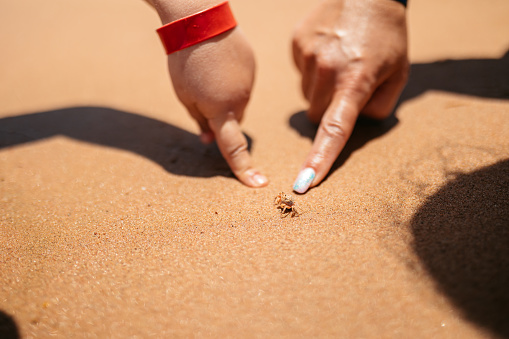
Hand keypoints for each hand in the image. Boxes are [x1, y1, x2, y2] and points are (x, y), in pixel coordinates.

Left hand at [166, 27, 267, 186]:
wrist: (198, 19)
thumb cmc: (183, 60)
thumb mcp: (184, 96)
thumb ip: (199, 121)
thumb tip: (208, 140)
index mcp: (220, 109)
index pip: (234, 147)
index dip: (244, 168)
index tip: (257, 184)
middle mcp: (241, 98)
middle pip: (234, 120)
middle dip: (221, 116)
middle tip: (202, 95)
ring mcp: (249, 81)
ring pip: (239, 101)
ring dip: (227, 96)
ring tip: (208, 72)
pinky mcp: (253, 66)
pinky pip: (244, 83)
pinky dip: (233, 80)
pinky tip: (218, 62)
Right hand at [291, 0, 408, 192]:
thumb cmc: (387, 37)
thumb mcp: (398, 75)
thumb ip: (379, 108)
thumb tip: (352, 123)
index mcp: (357, 79)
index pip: (335, 129)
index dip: (320, 159)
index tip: (304, 183)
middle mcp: (327, 67)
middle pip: (316, 116)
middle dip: (331, 112)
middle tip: (348, 88)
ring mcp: (308, 53)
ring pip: (306, 96)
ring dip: (321, 91)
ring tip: (339, 64)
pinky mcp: (296, 42)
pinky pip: (299, 73)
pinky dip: (312, 71)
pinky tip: (328, 51)